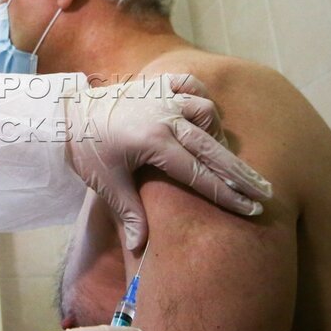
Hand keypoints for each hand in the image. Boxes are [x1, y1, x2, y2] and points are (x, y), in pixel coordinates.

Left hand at [62, 74, 271, 249]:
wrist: (66, 113)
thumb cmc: (86, 149)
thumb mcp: (106, 183)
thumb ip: (129, 212)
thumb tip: (140, 248)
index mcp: (154, 142)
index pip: (199, 174)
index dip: (227, 194)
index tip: (251, 210)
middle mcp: (164, 115)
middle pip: (214, 147)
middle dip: (241, 173)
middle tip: (265, 193)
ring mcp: (163, 95)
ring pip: (207, 111)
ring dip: (218, 133)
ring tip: (224, 156)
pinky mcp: (157, 82)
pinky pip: (192, 84)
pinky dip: (202, 97)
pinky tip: (206, 115)